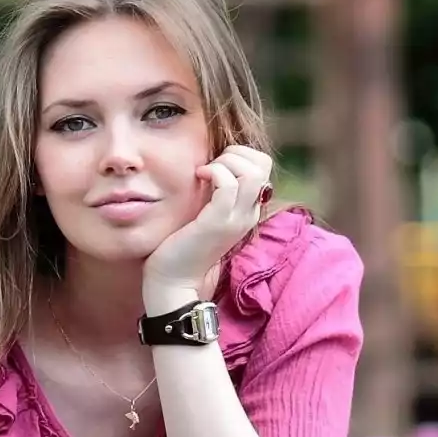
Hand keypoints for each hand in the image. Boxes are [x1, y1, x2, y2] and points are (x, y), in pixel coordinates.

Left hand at [143, 145, 273, 301]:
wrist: (174, 283)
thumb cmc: (182, 246)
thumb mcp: (205, 213)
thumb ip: (214, 192)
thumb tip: (210, 162)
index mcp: (247, 210)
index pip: (263, 166)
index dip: (240, 155)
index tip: (215, 165)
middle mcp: (248, 213)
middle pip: (263, 164)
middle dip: (236, 153)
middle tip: (211, 166)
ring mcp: (236, 219)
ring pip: (252, 172)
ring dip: (226, 162)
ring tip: (206, 173)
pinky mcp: (218, 222)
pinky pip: (229, 184)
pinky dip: (214, 172)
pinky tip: (199, 177)